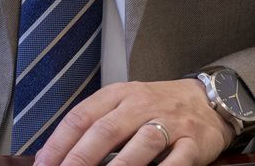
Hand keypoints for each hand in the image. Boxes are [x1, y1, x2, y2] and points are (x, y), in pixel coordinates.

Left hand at [35, 79, 232, 165]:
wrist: (210, 99)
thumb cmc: (159, 106)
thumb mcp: (125, 104)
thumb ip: (94, 125)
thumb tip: (53, 153)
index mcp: (120, 95)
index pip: (82, 116)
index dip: (59, 142)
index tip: (43, 165)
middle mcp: (142, 106)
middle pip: (106, 130)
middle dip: (81, 158)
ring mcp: (169, 123)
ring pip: (141, 145)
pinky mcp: (193, 143)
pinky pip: (176, 162)